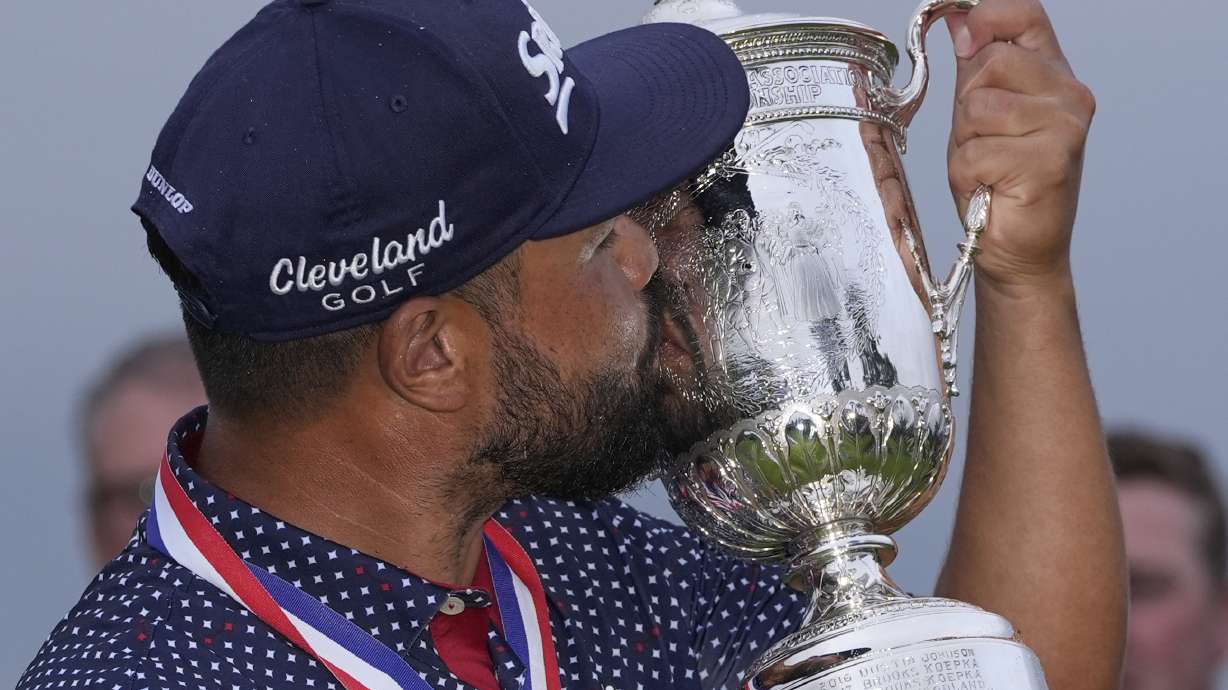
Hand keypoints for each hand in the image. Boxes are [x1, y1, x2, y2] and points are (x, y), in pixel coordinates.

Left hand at [945, 0, 1094, 292]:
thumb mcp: (980, 118)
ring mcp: (1065, 126)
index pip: (1025, 14)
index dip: (987, 18)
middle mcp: (1069, 95)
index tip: (966, 41)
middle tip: (981, 142)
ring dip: (966, 144)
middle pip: (992, 62)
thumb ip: (975, 68)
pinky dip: (969, 174)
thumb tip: (960, 21)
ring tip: (987, 168)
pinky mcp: (1051, 160)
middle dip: (967, 106)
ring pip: (979, 107)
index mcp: (1054, 76)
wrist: (1021, 251)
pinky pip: (976, 150)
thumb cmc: (1000, 186)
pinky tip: (991, 189)